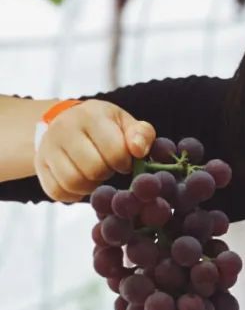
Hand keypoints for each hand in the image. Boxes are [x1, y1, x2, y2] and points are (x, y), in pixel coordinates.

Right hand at [35, 99, 155, 203]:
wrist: (68, 123)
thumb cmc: (104, 127)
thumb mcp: (125, 124)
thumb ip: (141, 134)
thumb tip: (138, 150)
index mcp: (91, 115)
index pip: (115, 152)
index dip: (124, 163)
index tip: (123, 161)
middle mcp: (64, 127)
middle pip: (93, 169)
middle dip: (106, 174)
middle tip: (107, 168)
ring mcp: (47, 146)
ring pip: (73, 183)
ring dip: (90, 186)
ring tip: (94, 175)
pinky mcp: (39, 165)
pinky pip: (57, 192)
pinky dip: (72, 195)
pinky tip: (80, 182)